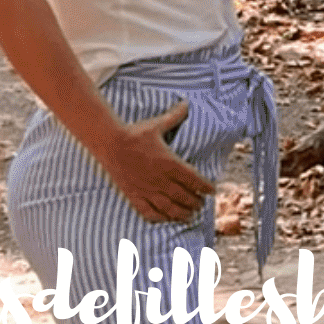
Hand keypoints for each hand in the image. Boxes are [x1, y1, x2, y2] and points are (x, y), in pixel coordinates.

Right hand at [98, 99, 217, 223]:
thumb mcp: (157, 124)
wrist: (111, 144)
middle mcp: (160, 179)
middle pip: (183, 196)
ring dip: (181, 214)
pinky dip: (159, 218)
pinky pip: (148, 212)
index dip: (204, 186)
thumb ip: (174, 116)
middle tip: (201, 205)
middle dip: (195, 202)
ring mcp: (147, 189)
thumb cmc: (135, 133)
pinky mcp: (134, 195)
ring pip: (169, 207)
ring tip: (189, 217)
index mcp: (170, 163)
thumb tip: (186, 103)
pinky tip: (164, 220)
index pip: (193, 179)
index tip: (212, 191)